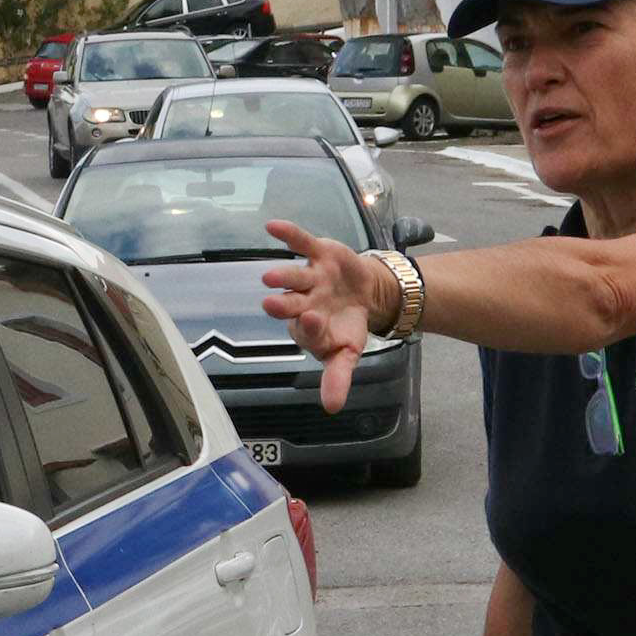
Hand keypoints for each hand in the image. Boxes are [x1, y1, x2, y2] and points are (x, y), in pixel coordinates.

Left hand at [260, 220, 390, 413]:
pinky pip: (300, 242)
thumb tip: (332, 408)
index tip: (312, 322)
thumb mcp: (348, 353)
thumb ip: (338, 378)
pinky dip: (288, 234)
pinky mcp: (317, 254)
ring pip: (293, 276)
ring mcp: (308, 277)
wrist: (366, 296)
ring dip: (283, 276)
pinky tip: (271, 226)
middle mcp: (302, 302)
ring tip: (269, 277)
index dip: (308, 327)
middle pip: (291, 304)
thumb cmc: (347, 327)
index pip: (305, 330)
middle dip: (283, 305)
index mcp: (308, 328)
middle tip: (271, 304)